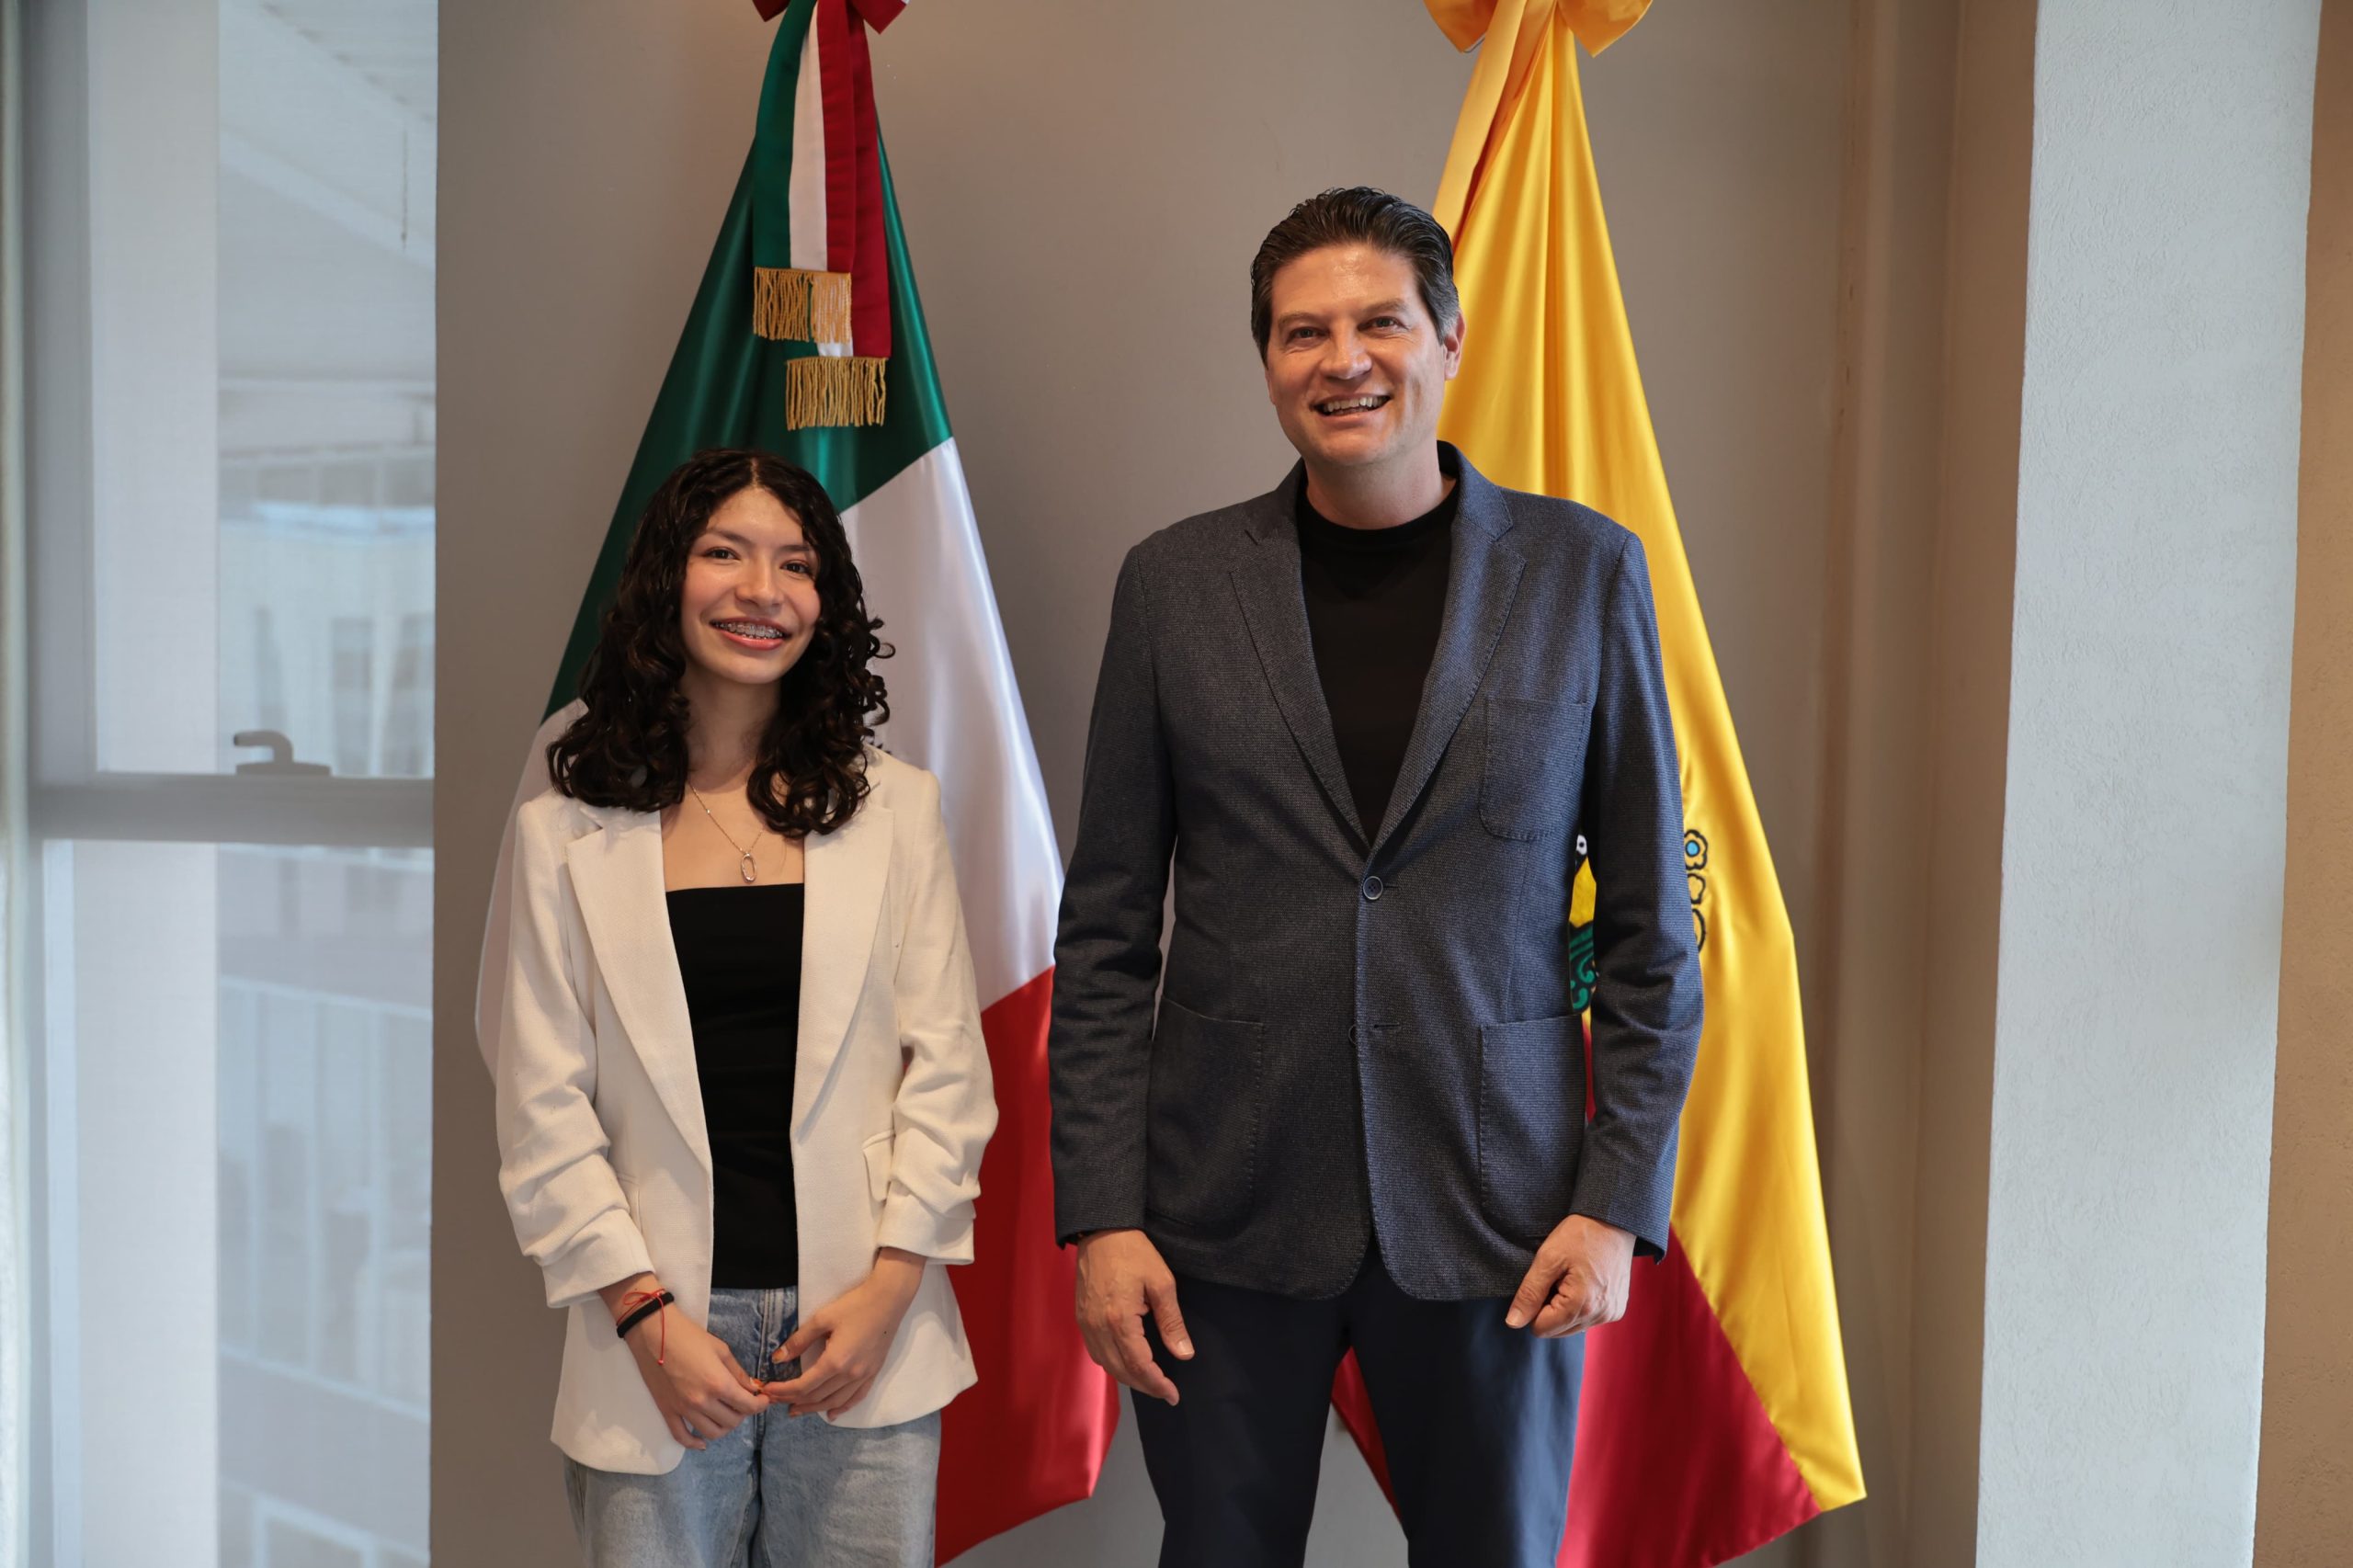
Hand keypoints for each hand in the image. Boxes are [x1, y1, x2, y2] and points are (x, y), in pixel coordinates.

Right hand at [599, 1273, 767, 1450]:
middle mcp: (702, 1401)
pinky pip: (682, 1437)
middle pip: (732, 1421)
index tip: (764, 1400)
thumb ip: (738, 1373)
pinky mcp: (667, 1411)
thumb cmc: (689, 1336)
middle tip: (744, 1402)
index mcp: (718, 1383)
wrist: (654, 1334)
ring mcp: (683, 1409)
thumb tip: (752, 1388)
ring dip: (724, 1427)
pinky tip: (702, 1442)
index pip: (747, 1406)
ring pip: (711, 1433)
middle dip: (743, 1413)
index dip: (761, 1405)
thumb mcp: (721, 1350)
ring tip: (727, 1415)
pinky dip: (694, 1444)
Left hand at [766, 1249, 924, 1417]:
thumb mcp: (822, 1318)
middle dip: (793, 1401)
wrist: (889, 1299)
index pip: (803, 1386)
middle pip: (817, 1396)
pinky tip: (832, 1414)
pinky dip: (842, 1408)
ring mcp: (864, 1376)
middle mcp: (850, 1374)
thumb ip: (799, 1340)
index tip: (767, 1390)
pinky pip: (856, 1398)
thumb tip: (777, 1358)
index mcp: (835, 1361)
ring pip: (835, 1401)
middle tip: (775, 1401)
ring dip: (813, 1409)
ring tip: (796, 1410)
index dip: (783, 1391)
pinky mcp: (873, 1373)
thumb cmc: (855, 1305)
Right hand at [1074, 1228, 1190, 1404]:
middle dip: (1145, 1386)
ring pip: (1106, 1365)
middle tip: (1165, 1391)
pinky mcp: (1081, 1318)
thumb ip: (1172, 1322)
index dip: (1158, 1384)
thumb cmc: (1134, 1252)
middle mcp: (1098, 1328)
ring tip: (1149, 1380)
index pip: (1140, 1366)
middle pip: (1121, 1371)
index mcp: (1120, 1321)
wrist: (1101, 1230)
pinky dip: (1112, 1364)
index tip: (1173, 1395)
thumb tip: (1184, 1354)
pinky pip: (1096, 1352)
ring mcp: (1086, 1324)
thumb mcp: (1162, 1283)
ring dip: (1128, 1377)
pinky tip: (1126, 1361)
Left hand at [1505, 1215, 1634, 1336]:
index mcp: (1581, 1306)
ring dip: (1565, 1308)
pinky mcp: (1617, 1309)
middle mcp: (1599, 1316)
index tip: (1543, 1282)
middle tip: (1557, 1279)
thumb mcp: (1547, 1259)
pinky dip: (1581, 1306)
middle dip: (1550, 1309)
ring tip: (1571, 1279)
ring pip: (1572, 1326)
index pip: (1542, 1328)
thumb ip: (1529, 1294)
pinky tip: (1584, 1283)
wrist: (1613, 1221)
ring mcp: (1611, 1314)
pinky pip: (1588, 1319)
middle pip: (1557, 1331)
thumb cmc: (1580, 1235)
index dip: (1534, 1307)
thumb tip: (1514, 1322)